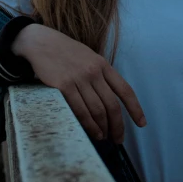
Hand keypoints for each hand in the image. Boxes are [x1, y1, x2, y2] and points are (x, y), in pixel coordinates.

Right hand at [12, 23, 146, 142]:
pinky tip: (92, 132)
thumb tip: (110, 101)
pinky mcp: (64, 86)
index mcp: (103, 64)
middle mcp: (93, 71)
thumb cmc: (65, 52)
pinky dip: (89, 125)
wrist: (41, 42)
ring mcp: (79, 78)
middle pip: (112, 105)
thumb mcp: (88, 57)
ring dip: (103, 128)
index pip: (125, 90)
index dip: (135, 109)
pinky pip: (80, 111)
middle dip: (118, 126)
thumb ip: (100, 74)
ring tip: (104, 138)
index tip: (141, 123)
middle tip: (118, 139)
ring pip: (97, 111)